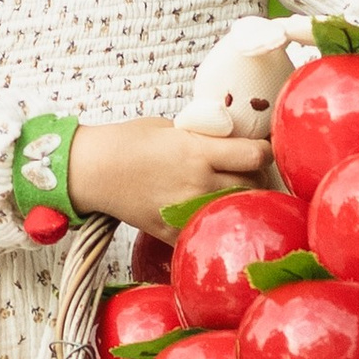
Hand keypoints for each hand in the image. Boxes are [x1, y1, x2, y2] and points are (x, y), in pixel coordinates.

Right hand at [68, 119, 270, 238]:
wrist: (92, 170)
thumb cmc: (127, 141)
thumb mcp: (171, 127)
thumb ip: (202, 137)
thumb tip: (229, 141)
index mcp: (199, 152)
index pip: (256, 155)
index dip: (266, 150)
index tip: (263, 148)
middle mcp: (198, 182)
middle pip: (253, 184)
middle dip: (258, 176)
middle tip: (250, 171)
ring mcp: (187, 209)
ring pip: (235, 207)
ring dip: (240, 199)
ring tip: (233, 191)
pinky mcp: (173, 230)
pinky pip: (206, 229)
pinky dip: (213, 222)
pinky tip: (210, 213)